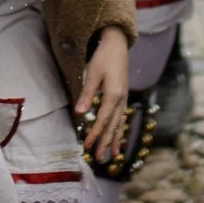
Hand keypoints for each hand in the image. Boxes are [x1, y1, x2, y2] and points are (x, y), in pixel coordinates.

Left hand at [76, 27, 132, 162]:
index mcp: (114, 95)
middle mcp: (121, 99)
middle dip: (106, 142)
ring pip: (119, 123)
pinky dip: (120, 129)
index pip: (102, 120)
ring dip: (115, 139)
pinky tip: (119, 136)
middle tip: (100, 158)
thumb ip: (87, 94)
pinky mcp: (123, 96)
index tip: (88, 146)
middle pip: (113, 126)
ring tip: (113, 155)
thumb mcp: (92, 74)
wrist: (117, 44)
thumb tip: (79, 113)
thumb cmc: (103, 57)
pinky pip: (122, 117)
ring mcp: (124, 98)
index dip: (95, 134)